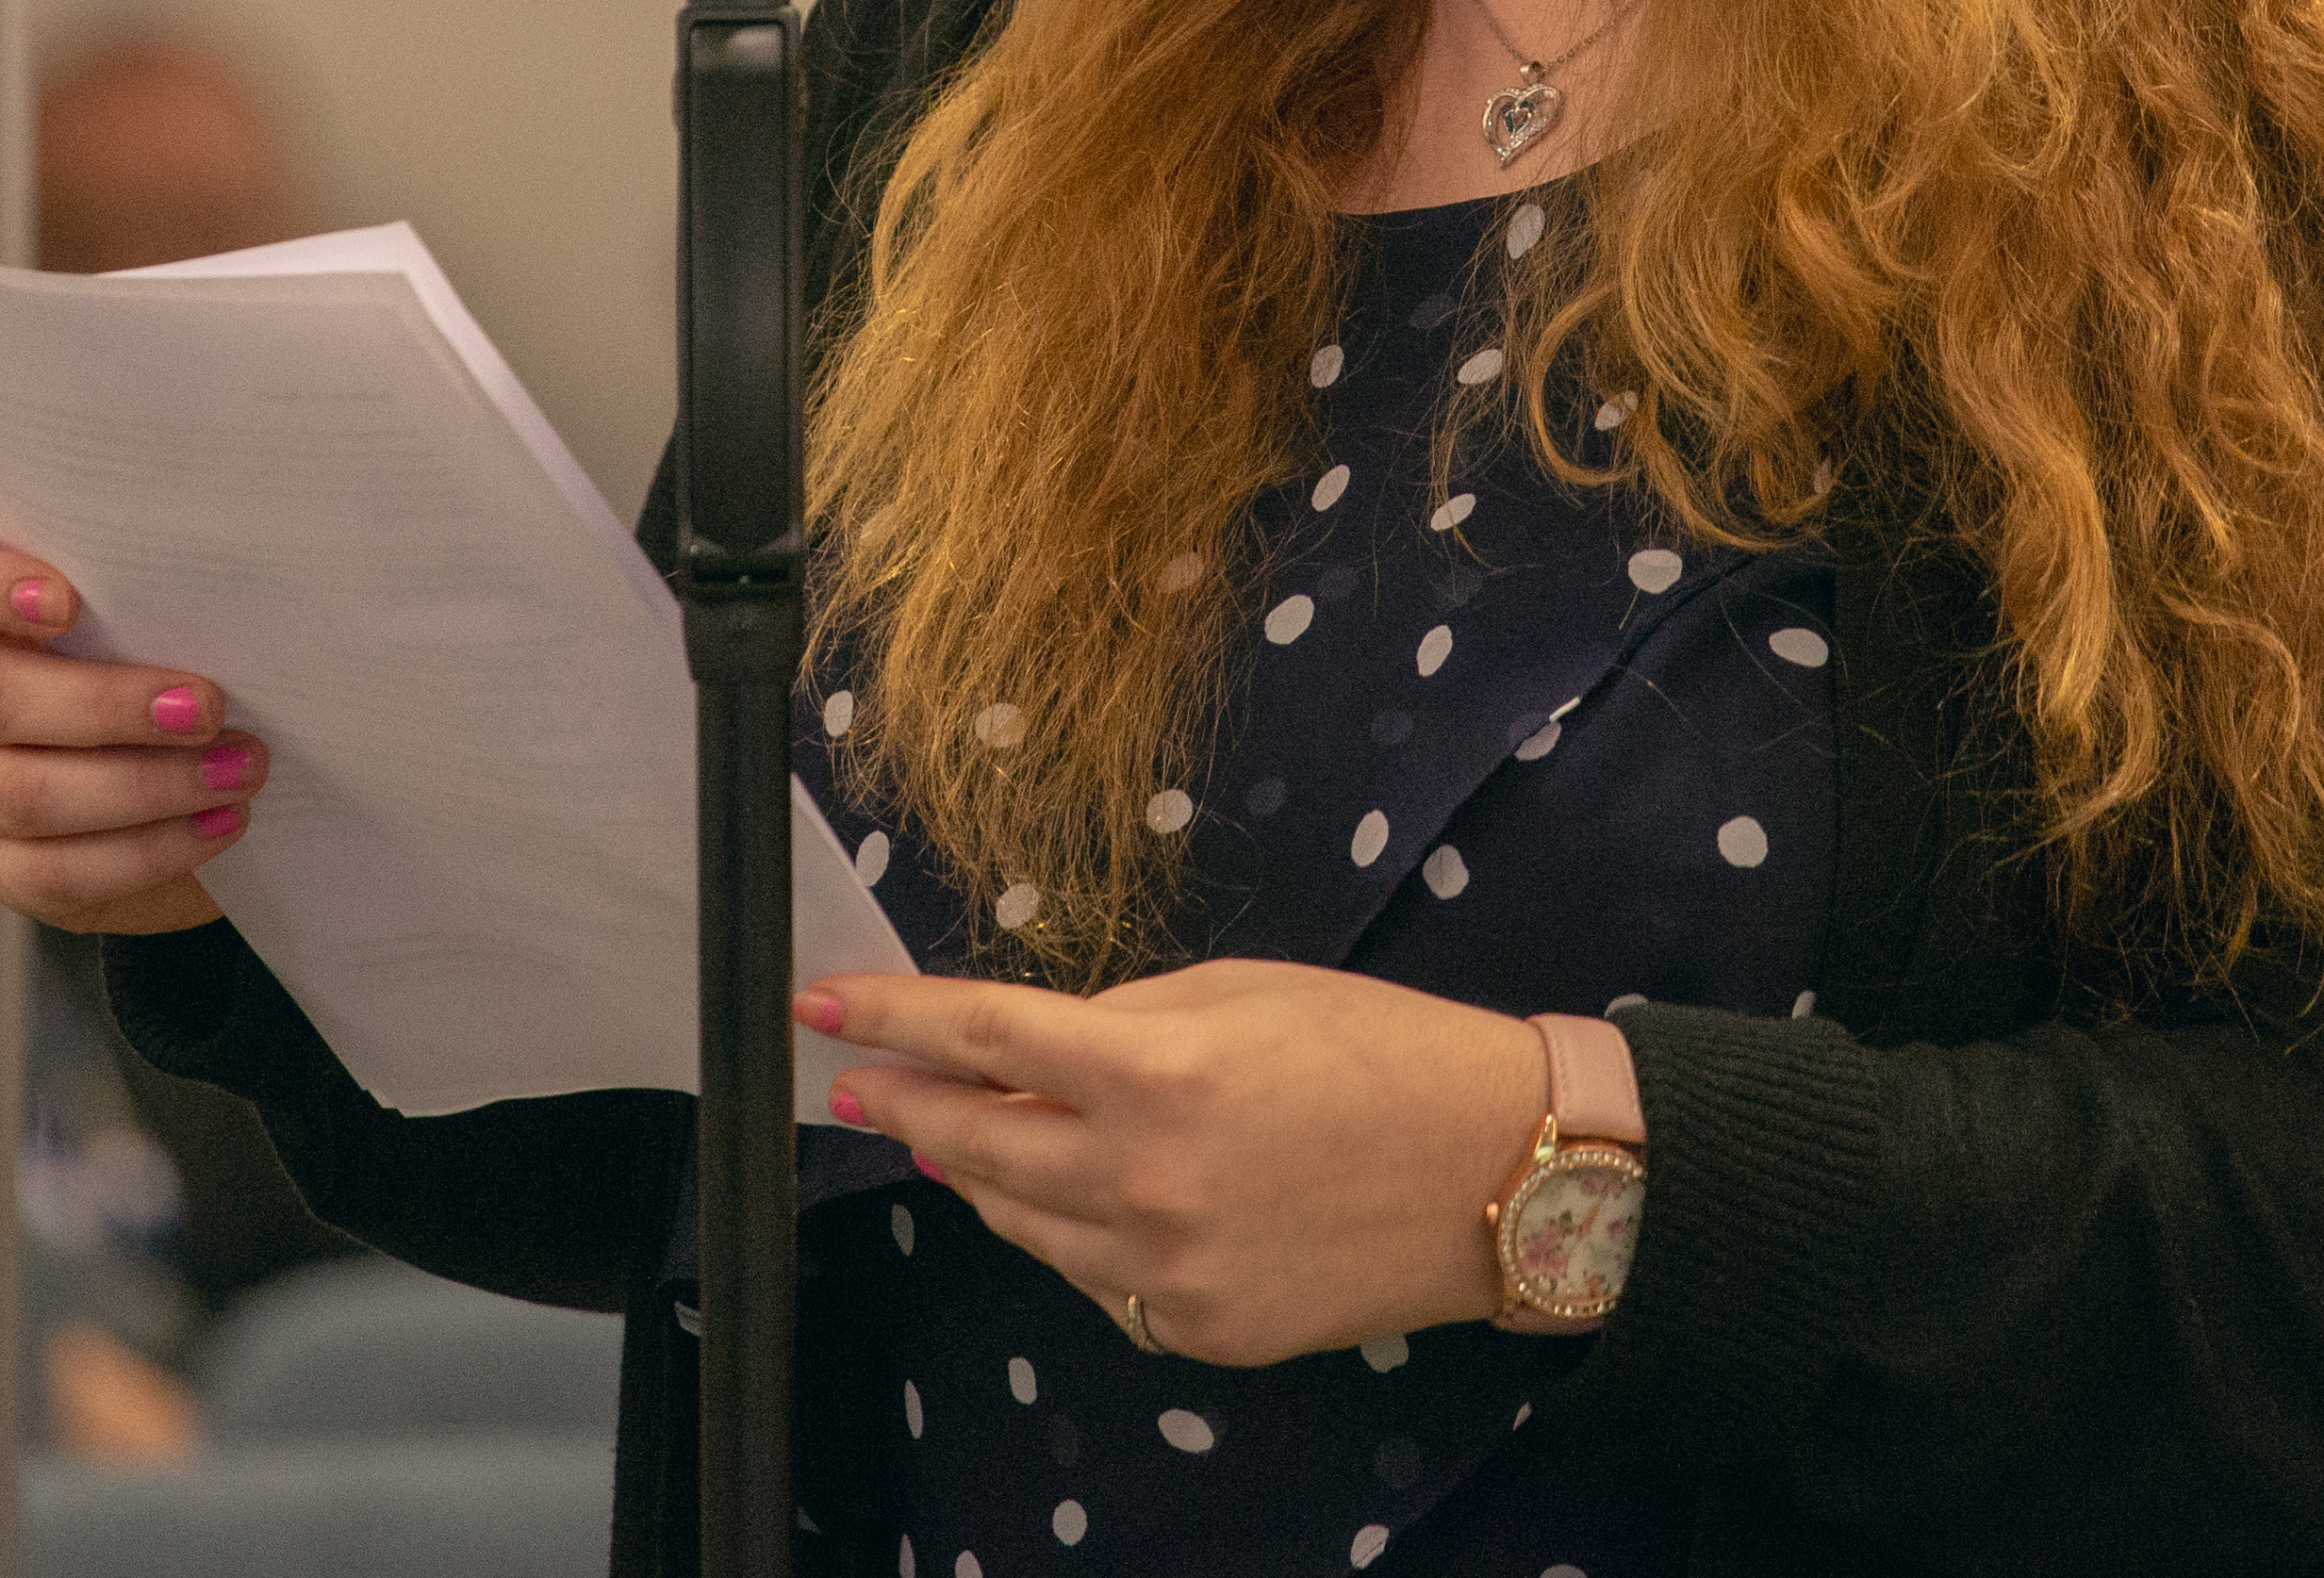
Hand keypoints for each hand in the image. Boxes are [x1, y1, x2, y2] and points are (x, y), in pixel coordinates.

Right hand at [0, 514, 260, 933]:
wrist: (202, 785)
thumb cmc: (187, 666)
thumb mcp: (179, 618)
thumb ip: (172, 593)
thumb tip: (233, 590)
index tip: (64, 602)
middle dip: (105, 705)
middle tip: (205, 707)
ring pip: (23, 794)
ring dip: (145, 786)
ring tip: (238, 772)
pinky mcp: (3, 863)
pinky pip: (55, 872)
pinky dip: (149, 850)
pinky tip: (219, 824)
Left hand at [801, 960, 1558, 1364]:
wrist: (1497, 1172)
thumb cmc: (1381, 1051)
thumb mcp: (1244, 991)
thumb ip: (1124, 1019)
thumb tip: (1032, 1049)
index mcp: (1158, 1072)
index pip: (982, 1039)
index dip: (892, 1019)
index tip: (826, 1007)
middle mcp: (1145, 1181)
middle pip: (976, 1143)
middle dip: (904, 1106)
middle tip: (860, 1081)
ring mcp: (1166, 1269)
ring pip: (1023, 1223)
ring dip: (979, 1175)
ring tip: (948, 1136)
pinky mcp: (1196, 1331)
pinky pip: (1095, 1280)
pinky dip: (1070, 1235)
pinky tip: (1072, 1198)